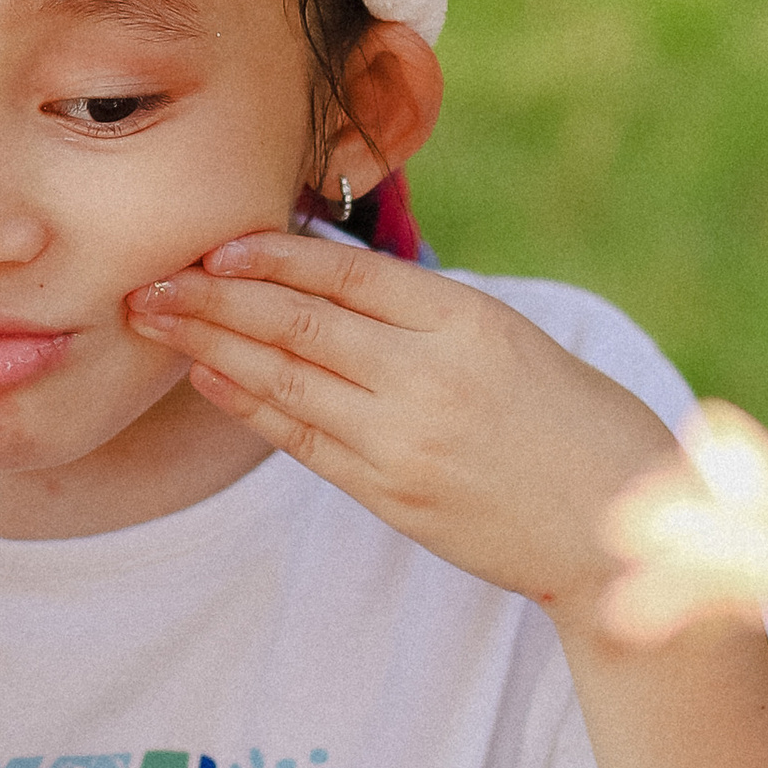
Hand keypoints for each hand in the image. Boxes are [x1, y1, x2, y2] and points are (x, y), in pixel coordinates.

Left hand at [128, 232, 676, 626]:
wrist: (615, 524)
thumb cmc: (571, 422)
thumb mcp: (513, 340)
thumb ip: (427, 315)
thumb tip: (330, 280)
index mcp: (468, 319)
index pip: (348, 273)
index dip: (273, 255)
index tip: (217, 243)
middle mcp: (429, 374)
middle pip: (299, 322)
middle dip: (215, 297)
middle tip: (152, 279)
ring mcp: (405, 438)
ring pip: (287, 378)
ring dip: (213, 346)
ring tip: (158, 320)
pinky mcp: (391, 494)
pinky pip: (303, 440)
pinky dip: (251, 404)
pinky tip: (210, 377)